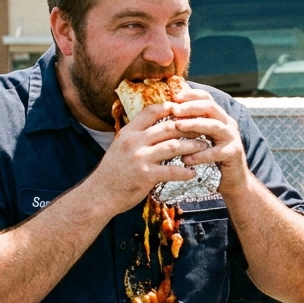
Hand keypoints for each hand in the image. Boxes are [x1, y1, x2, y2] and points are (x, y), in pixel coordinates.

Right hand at [84, 100, 205, 214]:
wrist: (99, 195)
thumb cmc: (112, 172)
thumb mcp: (120, 147)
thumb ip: (137, 137)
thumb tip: (155, 128)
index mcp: (128, 132)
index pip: (151, 111)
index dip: (170, 107)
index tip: (185, 109)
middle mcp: (134, 141)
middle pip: (168, 127)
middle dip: (189, 127)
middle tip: (203, 129)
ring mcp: (140, 158)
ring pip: (174, 146)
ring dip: (192, 147)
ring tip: (204, 148)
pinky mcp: (146, 175)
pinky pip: (172, 170)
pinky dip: (185, 171)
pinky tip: (193, 173)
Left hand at [168, 87, 252, 193]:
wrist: (233, 178)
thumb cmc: (211, 156)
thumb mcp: (202, 137)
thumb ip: (191, 124)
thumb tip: (169, 111)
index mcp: (219, 117)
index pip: (206, 98)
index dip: (191, 95)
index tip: (174, 96)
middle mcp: (227, 123)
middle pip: (210, 107)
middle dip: (191, 107)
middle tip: (174, 110)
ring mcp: (232, 138)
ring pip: (214, 125)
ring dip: (195, 124)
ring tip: (178, 126)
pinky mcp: (233, 153)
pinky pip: (216, 152)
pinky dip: (200, 155)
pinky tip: (186, 159)